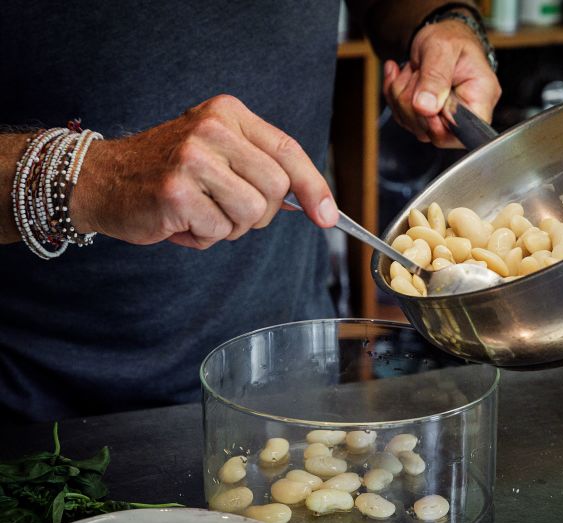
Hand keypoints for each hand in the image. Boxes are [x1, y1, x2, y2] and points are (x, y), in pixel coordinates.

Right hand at [71, 94, 338, 248]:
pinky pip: (218, 231)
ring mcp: (192, 158)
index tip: (328, 217)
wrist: (103, 179)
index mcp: (228, 113)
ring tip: (201, 213)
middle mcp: (211, 129)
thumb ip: (261, 167)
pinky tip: (181, 221)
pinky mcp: (175, 192)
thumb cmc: (170, 172)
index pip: (288, 151)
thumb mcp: (218, 151)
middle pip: (276, 188)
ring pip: (251, 214)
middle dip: (260, 213)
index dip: (314, 187)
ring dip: (231, 227)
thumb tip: (317, 205)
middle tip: (228, 209)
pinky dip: (204, 237)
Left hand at [382, 16, 500, 147]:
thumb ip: (435, 77)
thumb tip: (426, 108)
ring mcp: (446, 118)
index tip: (424, 105)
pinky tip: (401, 76)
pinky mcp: (429, 117)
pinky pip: (405, 119)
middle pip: (434, 133)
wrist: (441, 33)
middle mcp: (466, 112)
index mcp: (481, 96)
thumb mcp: (442, 48)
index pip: (464, 133)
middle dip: (412, 104)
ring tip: (411, 71)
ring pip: (415, 127)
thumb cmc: (450, 37)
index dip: (439, 127)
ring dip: (402, 98)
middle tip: (416, 73)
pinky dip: (396, 96)